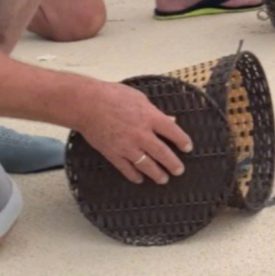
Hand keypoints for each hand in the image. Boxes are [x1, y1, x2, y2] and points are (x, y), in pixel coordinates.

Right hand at [74, 81, 193, 184]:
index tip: (188, 148)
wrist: (87, 104)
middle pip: (162, 153)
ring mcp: (127, 146)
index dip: (182, 141)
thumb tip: (170, 120)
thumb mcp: (139, 98)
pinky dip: (134, 175)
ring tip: (164, 180)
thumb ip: (156, 111)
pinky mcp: (113, 153)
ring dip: (156, 174)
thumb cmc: (113, 96)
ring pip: (146, 165)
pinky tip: (140, 179)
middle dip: (173, 164)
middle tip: (179, 171)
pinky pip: (126, 169)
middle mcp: (141, 134)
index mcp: (150, 117)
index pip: (173, 132)